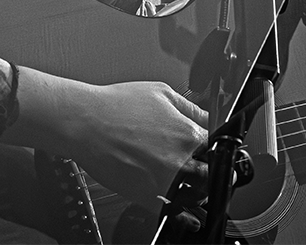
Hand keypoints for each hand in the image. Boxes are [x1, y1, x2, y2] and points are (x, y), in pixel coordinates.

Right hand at [3, 71, 207, 208]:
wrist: (85, 123)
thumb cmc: (119, 105)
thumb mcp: (164, 93)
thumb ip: (192, 109)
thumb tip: (210, 116)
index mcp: (188, 133)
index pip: (219, 147)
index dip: (220, 149)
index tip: (215, 149)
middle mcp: (179, 160)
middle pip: (211, 175)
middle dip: (211, 171)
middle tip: (204, 166)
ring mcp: (162, 183)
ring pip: (195, 196)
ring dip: (197, 190)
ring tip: (190, 181)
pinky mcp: (144, 198)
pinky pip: (171, 211)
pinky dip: (178, 208)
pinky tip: (176, 200)